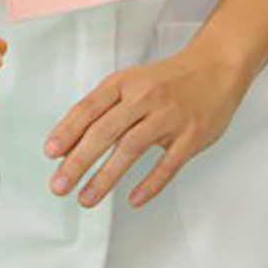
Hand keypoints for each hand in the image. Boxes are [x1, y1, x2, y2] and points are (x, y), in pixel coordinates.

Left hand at [44, 44, 248, 207]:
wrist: (216, 67)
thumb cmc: (169, 80)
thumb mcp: (132, 84)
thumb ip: (103, 110)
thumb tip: (69, 144)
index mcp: (125, 83)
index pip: (89, 108)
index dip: (67, 131)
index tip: (51, 153)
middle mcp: (145, 98)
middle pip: (105, 130)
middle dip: (78, 161)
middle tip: (59, 185)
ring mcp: (170, 117)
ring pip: (132, 148)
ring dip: (106, 177)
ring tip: (86, 199)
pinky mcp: (192, 135)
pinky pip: (169, 163)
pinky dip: (150, 183)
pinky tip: (134, 199)